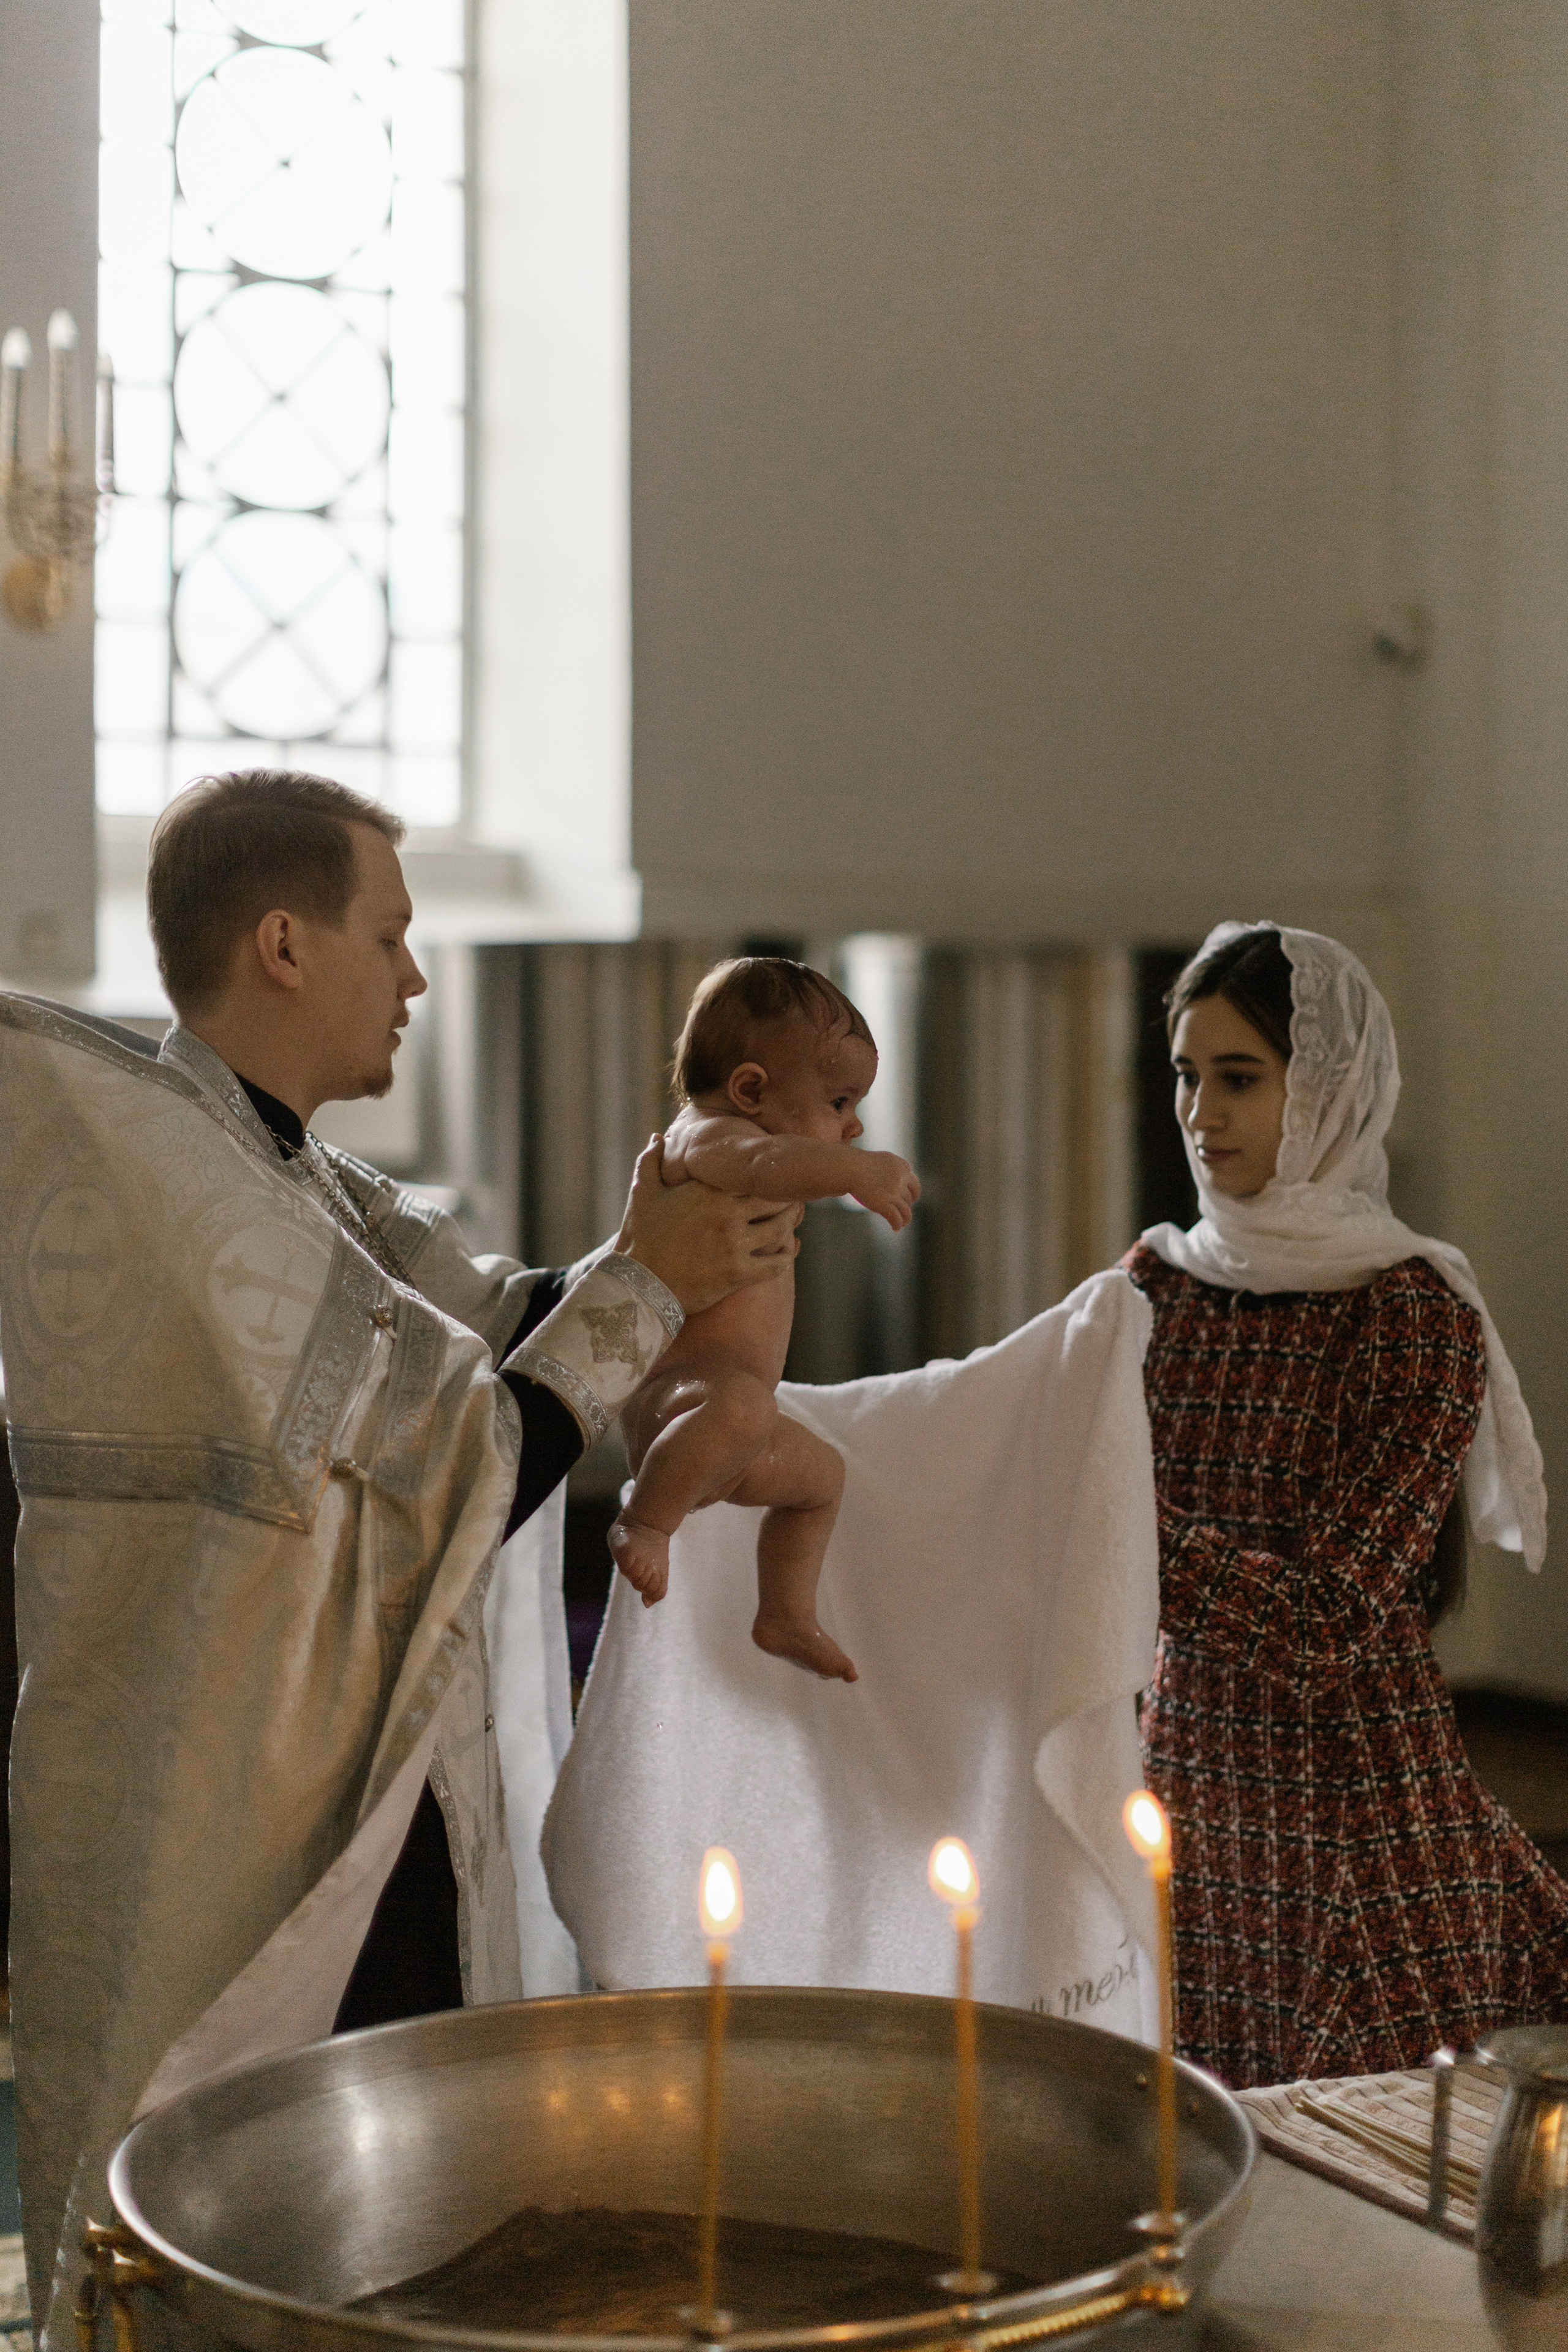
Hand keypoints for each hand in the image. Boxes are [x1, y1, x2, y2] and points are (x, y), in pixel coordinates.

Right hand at [614, 1136, 799, 1313]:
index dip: (769, 1174)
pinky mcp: (738, 1274)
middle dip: (787, 1197)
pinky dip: (787, 1255)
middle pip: (775, 1199)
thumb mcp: (641, 1193)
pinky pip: (777, 1264)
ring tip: (792, 1220)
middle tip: (793, 1196)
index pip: (754, 1174)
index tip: (775, 1174)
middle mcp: (726, 1215)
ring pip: (781, 1229)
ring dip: (790, 1223)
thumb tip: (657, 1136)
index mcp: (708, 1191)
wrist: (637, 1285)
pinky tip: (789, 1250)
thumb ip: (651, 1160)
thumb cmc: (640, 1237)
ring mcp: (734, 1246)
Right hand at [849, 1150, 920, 1232]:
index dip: (913, 1193)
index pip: (913, 1183)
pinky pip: (896, 1218)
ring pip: (906, 1210)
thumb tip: (904, 1172)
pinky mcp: (885, 1204)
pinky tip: (895, 1228)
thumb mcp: (881, 1159)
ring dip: (906, 1219)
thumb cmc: (859, 1163)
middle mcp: (901, 1179)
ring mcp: (893, 1193)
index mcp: (901, 1167)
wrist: (850, 1169)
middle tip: (903, 1210)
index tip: (910, 1198)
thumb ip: (894, 1166)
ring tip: (903, 1223)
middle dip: (908, 1205)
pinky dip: (897, 1224)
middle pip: (909, 1197)